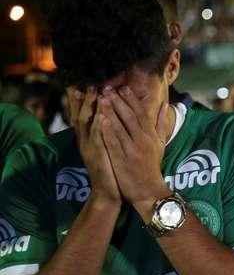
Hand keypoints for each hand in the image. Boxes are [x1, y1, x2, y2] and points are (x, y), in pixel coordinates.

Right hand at [67, 87, 120, 205]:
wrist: (108, 193)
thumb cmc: (111, 169)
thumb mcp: (108, 148)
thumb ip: (108, 132)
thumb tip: (110, 117)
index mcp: (90, 137)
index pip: (84, 113)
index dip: (83, 98)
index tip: (84, 82)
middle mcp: (86, 140)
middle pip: (82, 114)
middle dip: (84, 98)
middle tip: (86, 81)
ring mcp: (90, 147)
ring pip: (88, 123)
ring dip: (91, 107)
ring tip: (94, 91)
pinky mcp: (97, 156)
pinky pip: (98, 139)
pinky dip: (99, 127)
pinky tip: (102, 116)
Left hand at [99, 86, 172, 212]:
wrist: (148, 190)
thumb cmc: (152, 166)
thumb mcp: (160, 144)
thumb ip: (161, 124)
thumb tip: (165, 106)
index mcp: (151, 135)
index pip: (141, 113)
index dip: (131, 100)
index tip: (123, 87)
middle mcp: (143, 140)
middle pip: (130, 116)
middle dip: (118, 101)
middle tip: (108, 88)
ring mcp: (132, 149)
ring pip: (120, 127)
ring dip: (111, 111)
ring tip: (102, 98)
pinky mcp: (122, 159)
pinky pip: (114, 142)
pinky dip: (107, 130)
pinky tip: (100, 120)